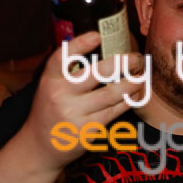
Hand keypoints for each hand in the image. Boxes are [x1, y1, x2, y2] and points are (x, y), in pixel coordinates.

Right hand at [18, 32, 144, 171]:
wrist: (39, 147)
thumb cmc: (50, 110)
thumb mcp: (50, 87)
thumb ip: (69, 72)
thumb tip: (100, 49)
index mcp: (50, 81)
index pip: (61, 58)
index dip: (79, 45)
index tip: (97, 35)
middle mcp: (60, 96)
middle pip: (98, 73)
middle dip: (124, 63)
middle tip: (137, 58)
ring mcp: (74, 114)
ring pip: (112, 94)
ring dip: (132, 83)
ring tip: (142, 75)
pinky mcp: (88, 130)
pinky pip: (115, 111)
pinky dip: (129, 100)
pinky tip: (136, 94)